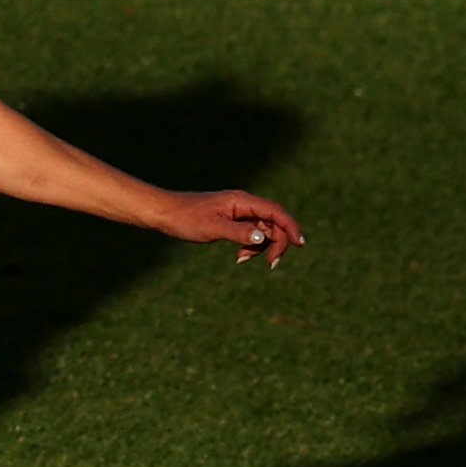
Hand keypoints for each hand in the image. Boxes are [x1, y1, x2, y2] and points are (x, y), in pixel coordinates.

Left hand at [154, 190, 305, 266]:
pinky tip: (239, 257)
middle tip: (270, 264)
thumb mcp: (213, 228)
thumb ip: (239, 233)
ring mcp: (239, 213)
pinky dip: (250, 246)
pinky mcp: (233, 221)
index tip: (300, 244)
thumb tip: (263, 238)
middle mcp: (244, 204)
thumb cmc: (187, 219)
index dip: (291, 227)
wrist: (166, 214)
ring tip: (242, 259)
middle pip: (273, 222)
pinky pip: (251, 234)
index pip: (276, 212)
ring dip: (261, 247)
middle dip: (276, 243)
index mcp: (243, 201)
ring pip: (263, 230)